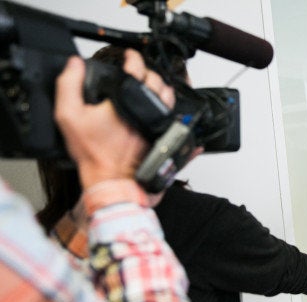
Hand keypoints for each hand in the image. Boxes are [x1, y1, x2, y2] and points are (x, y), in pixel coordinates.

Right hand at [54, 49, 174, 188]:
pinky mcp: (164, 135)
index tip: (129, 55)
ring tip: (151, 87)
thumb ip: (69, 85)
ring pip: (169, 97)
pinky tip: (163, 109)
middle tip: (138, 72)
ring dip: (161, 88)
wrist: (110, 179)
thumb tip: (74, 64)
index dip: (132, 57)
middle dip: (148, 72)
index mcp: (127, 100)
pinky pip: (176, 118)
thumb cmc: (93, 153)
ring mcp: (159, 123)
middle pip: (156, 80)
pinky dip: (171, 110)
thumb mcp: (69, 116)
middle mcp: (148, 110)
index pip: (136, 67)